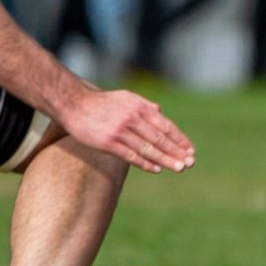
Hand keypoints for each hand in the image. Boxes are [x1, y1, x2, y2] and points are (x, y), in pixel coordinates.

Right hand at [56, 88, 195, 174]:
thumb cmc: (102, 102)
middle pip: (160, 139)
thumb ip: (144, 105)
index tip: (190, 150)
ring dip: (165, 160)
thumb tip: (160, 112)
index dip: (179, 139)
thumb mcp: (126, 97)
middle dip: (177, 152)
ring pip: (148, 149)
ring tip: (179, 168)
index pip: (166, 126)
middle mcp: (133, 118)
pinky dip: (146, 163)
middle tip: (190, 163)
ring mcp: (121, 131)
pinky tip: (157, 169)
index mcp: (140, 107)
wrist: (74, 104)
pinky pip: (131, 156)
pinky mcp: (108, 143)